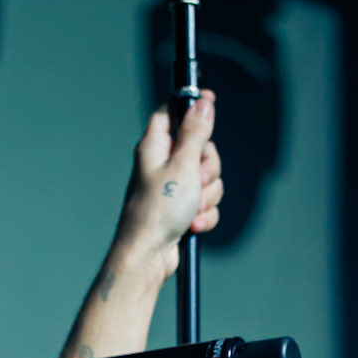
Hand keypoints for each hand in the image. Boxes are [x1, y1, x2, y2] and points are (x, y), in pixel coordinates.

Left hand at [114, 92, 223, 278]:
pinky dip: (203, 214)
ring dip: (207, 195)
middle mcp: (162, 164)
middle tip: (198, 180)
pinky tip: (192, 225)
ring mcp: (171, 188)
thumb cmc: (157, 212)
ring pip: (206, 178)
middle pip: (199, 147)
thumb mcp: (183, 164)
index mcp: (155, 146)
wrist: (148, 257)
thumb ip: (195, 132)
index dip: (192, 105)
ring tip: (191, 209)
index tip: (210, 100)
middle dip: (208, 167)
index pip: (172, 112)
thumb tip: (202, 103)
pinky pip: (204, 203)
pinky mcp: (180, 209)